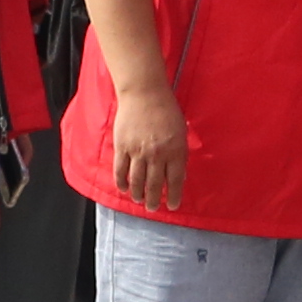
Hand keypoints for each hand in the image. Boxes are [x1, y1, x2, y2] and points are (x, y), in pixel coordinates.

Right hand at [104, 87, 190, 214]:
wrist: (144, 93)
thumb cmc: (166, 110)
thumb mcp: (181, 131)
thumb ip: (180, 153)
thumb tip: (180, 175)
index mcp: (175, 150)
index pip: (176, 181)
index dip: (174, 196)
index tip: (174, 206)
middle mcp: (157, 154)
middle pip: (155, 185)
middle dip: (155, 200)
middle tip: (154, 208)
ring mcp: (138, 152)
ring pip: (137, 181)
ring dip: (138, 194)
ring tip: (140, 200)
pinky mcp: (122, 147)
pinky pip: (120, 170)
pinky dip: (121, 182)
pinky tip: (124, 188)